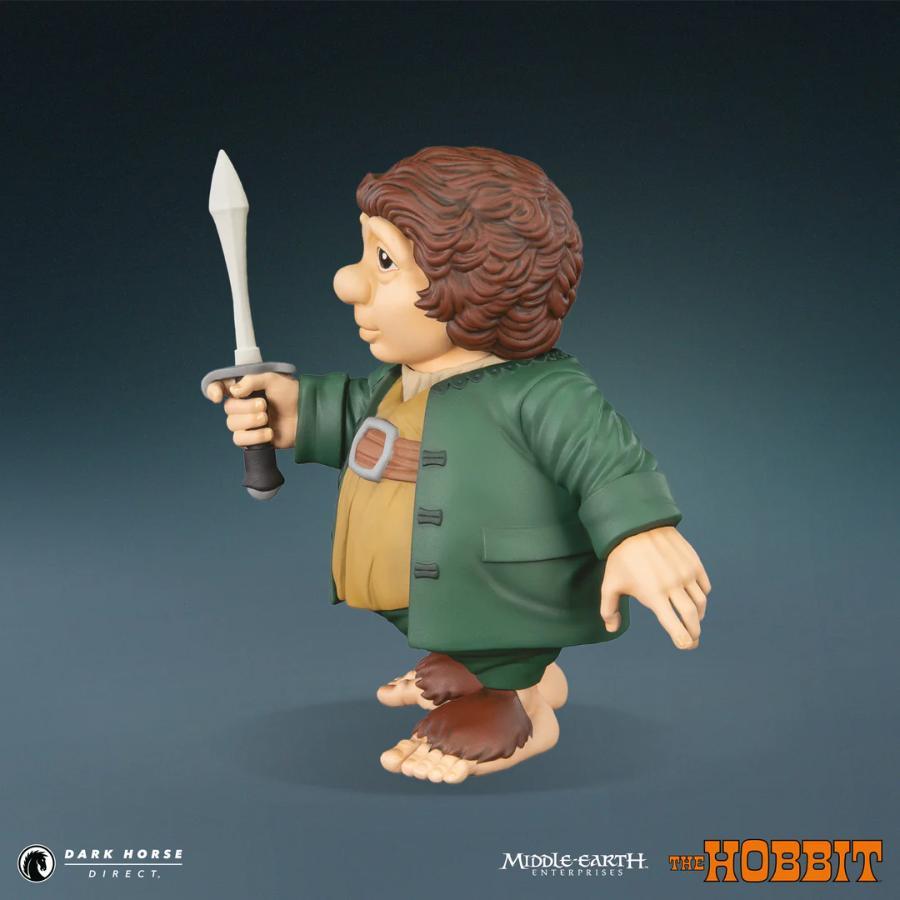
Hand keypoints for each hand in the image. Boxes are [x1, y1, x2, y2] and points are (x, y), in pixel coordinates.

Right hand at [206, 372, 298, 448]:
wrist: (307, 416)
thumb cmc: (292, 395)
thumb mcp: (273, 379)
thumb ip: (251, 380)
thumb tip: (234, 391)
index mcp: (244, 388)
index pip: (219, 387)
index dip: (213, 390)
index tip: (219, 396)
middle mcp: (243, 405)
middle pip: (228, 408)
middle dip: (246, 408)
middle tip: (264, 405)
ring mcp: (247, 422)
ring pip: (232, 424)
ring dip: (250, 422)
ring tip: (267, 419)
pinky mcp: (252, 438)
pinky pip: (240, 439)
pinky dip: (254, 436)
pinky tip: (269, 432)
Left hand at [600, 526, 710, 649]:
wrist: (637, 525)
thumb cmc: (621, 557)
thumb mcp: (610, 583)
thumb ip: (609, 609)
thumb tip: (612, 628)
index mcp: (653, 595)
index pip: (674, 625)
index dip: (683, 640)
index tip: (686, 646)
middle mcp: (673, 585)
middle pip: (692, 617)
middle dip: (694, 632)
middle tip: (693, 639)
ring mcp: (686, 573)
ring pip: (701, 602)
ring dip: (699, 615)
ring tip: (693, 619)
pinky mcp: (694, 562)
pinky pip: (704, 586)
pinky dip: (702, 596)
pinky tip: (695, 599)